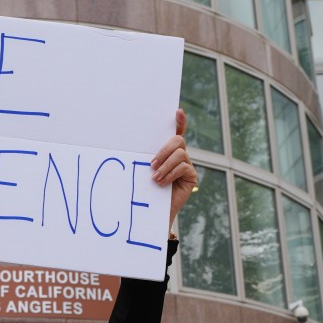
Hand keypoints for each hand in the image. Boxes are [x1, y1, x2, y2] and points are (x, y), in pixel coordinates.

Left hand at [150, 109, 197, 235]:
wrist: (152, 211)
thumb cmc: (145, 189)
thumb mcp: (144, 170)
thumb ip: (147, 158)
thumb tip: (131, 145)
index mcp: (167, 151)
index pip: (176, 132)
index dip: (179, 122)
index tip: (178, 112)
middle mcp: (180, 156)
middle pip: (178, 141)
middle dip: (164, 150)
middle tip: (151, 164)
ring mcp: (187, 165)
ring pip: (180, 154)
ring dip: (165, 165)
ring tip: (155, 177)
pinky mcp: (191, 176)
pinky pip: (183, 167)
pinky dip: (170, 174)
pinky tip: (161, 183)